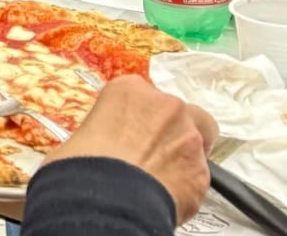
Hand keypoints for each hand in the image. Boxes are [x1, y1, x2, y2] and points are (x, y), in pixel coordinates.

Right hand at [44, 75, 215, 223]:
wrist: (107, 197)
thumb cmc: (85, 162)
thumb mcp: (83, 131)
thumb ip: (107, 127)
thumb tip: (103, 144)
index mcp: (130, 90)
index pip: (142, 94)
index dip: (138, 115)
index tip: (130, 129)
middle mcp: (166, 107)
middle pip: (179, 112)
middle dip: (168, 129)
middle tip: (150, 151)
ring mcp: (189, 138)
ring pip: (197, 143)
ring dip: (180, 156)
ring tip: (157, 177)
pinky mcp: (203, 172)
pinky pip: (198, 175)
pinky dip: (185, 184)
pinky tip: (165, 194)